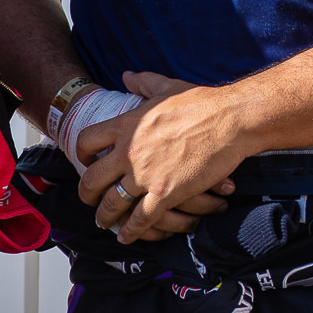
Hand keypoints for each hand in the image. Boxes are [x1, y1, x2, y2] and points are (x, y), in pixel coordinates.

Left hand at [76, 71, 243, 244]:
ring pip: (112, 204)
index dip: (82, 156)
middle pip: (92, 179)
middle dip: (86, 195)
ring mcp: (146, 175)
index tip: (87, 164)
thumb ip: (143, 83)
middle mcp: (129, 152)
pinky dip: (131, 231)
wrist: (231, 120)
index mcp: (126, 125)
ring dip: (105, 217)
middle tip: (89, 201)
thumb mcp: (166, 86)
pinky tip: (126, 236)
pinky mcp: (166, 193)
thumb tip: (127, 76)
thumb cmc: (202, 102)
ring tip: (104, 223)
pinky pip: (141, 219)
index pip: (86, 141)